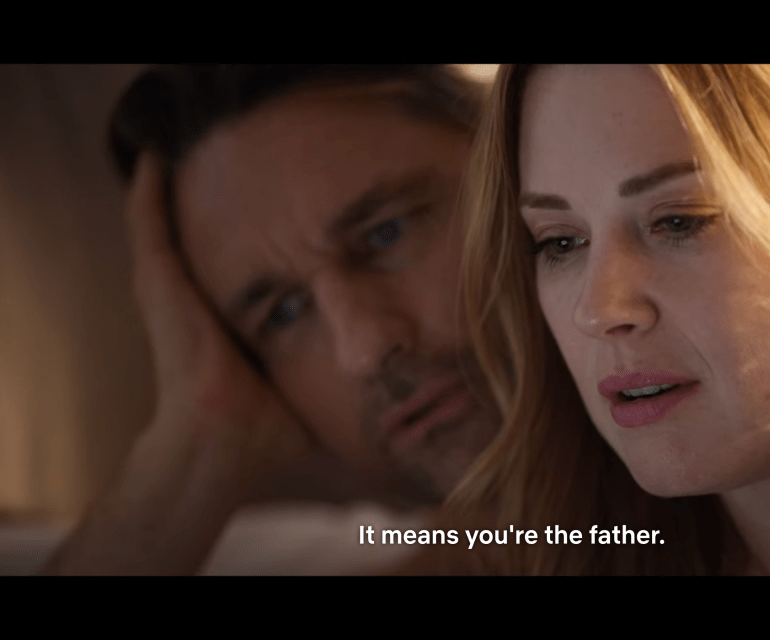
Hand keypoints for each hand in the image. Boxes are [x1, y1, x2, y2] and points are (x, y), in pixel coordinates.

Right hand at [42, 152, 314, 574]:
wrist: (224, 445)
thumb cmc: (269, 430)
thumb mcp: (311, 388)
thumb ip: (341, 378)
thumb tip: (392, 385)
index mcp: (228, 324)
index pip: (243, 269)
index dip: (258, 238)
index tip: (280, 205)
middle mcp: (197, 303)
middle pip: (204, 239)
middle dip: (221, 201)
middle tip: (237, 155)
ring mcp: (172, 292)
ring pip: (168, 225)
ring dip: (176, 190)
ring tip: (193, 144)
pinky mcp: (158, 286)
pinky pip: (147, 226)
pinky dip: (148, 192)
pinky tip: (155, 157)